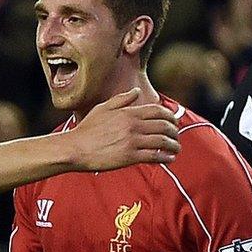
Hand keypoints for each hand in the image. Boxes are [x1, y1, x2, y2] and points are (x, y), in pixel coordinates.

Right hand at [65, 89, 179, 170]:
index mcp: (128, 112)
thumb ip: (121, 99)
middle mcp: (133, 125)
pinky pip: (154, 156)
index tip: (173, 121)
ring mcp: (132, 141)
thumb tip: (136, 92)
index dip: (170, 116)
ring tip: (175, 149)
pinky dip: (165, 157)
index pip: (158, 110)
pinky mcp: (130, 156)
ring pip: (162, 141)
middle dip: (174, 131)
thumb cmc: (87, 129)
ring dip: (173, 145)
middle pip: (164, 125)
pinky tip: (168, 159)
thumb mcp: (103, 108)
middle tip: (176, 136)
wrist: (75, 149)